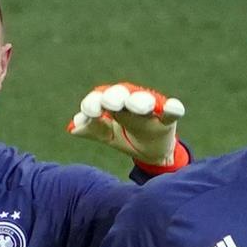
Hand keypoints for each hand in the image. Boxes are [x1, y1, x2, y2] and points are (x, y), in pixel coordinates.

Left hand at [67, 82, 186, 170]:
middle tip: (111, 105)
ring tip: (142, 107)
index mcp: (113, 104)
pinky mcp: (168, 119)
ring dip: (141, 102)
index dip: (94, 104)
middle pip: (121, 94)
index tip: (90, 113)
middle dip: (115, 97)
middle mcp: (130, 101)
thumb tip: (73, 128)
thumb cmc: (125, 137)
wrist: (150, 153)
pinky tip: (173, 108)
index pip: (99, 99)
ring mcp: (151, 109)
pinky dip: (173, 108)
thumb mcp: (107, 136)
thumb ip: (93, 130)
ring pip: (144, 100)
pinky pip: (172, 111)